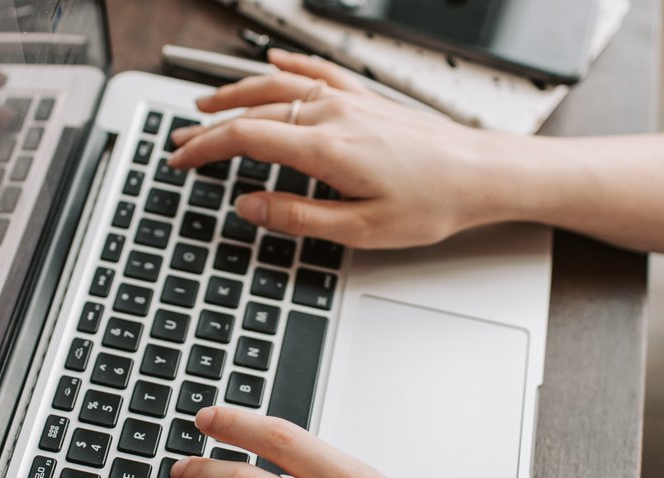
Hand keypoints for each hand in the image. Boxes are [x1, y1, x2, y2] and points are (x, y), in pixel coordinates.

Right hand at [168, 49, 540, 248]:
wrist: (485, 174)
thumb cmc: (433, 202)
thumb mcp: (361, 228)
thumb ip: (298, 216)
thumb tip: (249, 206)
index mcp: (326, 148)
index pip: (245, 138)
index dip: (204, 148)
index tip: (179, 159)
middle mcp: (334, 115)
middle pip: (254, 109)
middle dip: (210, 124)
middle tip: (182, 139)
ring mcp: (351, 102)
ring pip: (279, 86)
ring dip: (237, 92)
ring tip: (206, 102)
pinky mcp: (368, 99)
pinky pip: (319, 73)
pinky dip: (290, 66)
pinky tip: (275, 62)